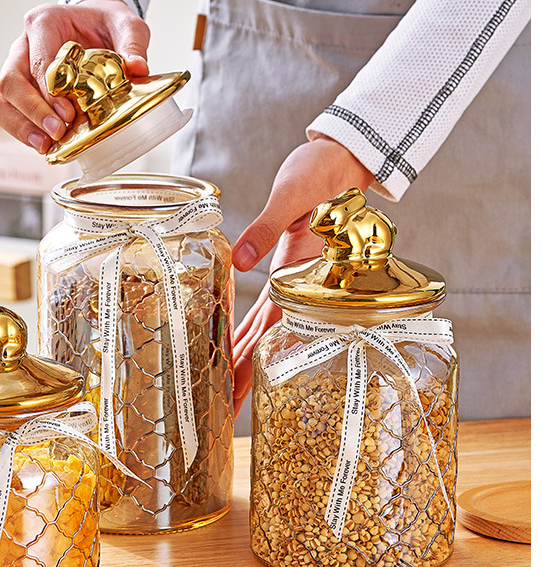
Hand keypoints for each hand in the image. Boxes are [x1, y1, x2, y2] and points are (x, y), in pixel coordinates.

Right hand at [0, 0, 150, 153]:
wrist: (96, 22)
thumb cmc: (105, 22)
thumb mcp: (127, 24)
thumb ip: (133, 43)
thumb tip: (137, 68)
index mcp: (44, 23)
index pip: (37, 60)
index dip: (49, 91)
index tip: (68, 113)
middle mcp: (23, 45)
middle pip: (10, 82)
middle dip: (32, 112)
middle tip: (58, 132)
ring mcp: (16, 67)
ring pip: (0, 99)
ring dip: (20, 126)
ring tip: (46, 145)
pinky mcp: (18, 88)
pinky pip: (6, 110)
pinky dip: (21, 130)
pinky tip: (44, 144)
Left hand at [231, 136, 373, 413]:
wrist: (344, 158)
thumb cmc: (326, 173)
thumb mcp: (293, 196)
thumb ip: (266, 228)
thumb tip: (241, 261)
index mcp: (304, 273)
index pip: (274, 330)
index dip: (253, 362)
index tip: (235, 392)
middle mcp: (299, 284)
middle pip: (267, 339)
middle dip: (246, 373)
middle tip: (221, 408)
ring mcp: (293, 280)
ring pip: (264, 327)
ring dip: (245, 355)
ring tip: (223, 388)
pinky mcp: (286, 267)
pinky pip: (264, 306)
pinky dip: (248, 325)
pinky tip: (232, 342)